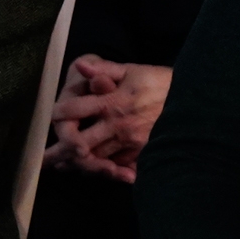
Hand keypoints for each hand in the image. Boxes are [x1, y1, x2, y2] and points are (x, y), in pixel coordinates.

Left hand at [47, 57, 172, 179]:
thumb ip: (105, 70)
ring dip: (77, 165)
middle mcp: (117, 126)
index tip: (51, 118)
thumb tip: (80, 66)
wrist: (196, 103)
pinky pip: (117, 168)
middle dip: (59, 152)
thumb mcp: (134, 71)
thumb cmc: (162, 83)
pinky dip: (103, 171)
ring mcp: (130, 144)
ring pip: (95, 160)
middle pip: (78, 144)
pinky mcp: (141, 155)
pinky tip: (93, 171)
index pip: (73, 111)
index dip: (58, 114)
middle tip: (44, 160)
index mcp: (112, 102)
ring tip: (62, 167)